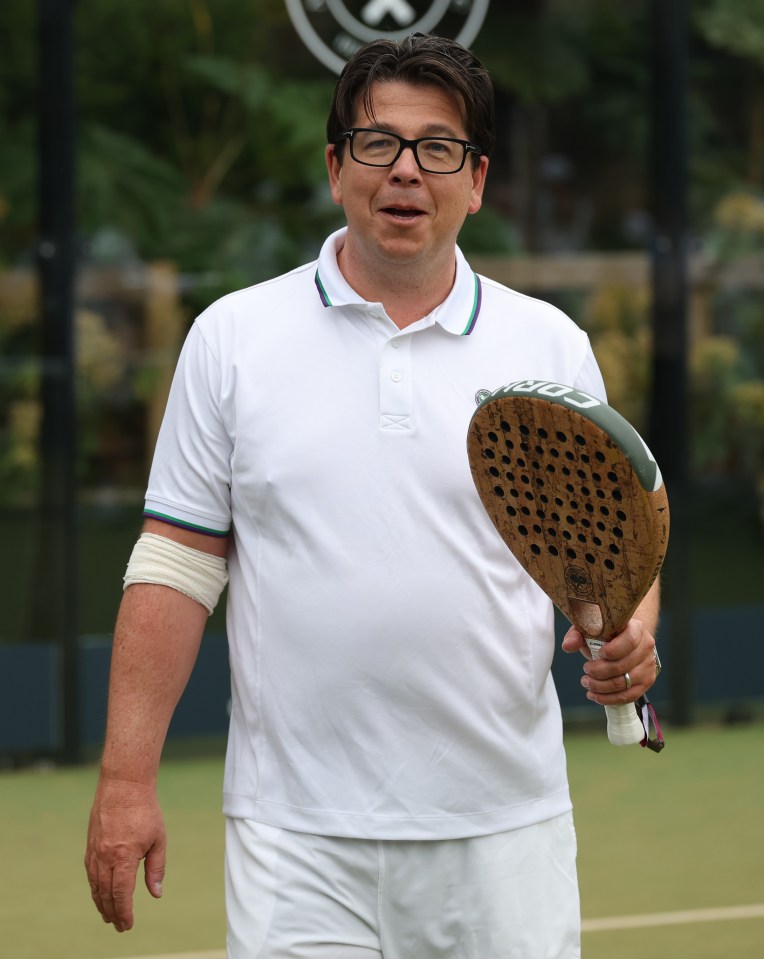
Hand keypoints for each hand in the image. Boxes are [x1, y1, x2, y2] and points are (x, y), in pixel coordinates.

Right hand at [84, 777, 165, 932]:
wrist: (124, 785)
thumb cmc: (145, 811)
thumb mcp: (158, 839)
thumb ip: (156, 868)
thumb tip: (156, 894)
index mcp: (124, 856)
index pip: (122, 894)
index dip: (124, 912)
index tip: (127, 925)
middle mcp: (105, 857)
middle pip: (106, 894)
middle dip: (112, 912)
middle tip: (119, 926)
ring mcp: (95, 851)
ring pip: (95, 885)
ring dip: (101, 903)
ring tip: (108, 915)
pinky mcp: (90, 845)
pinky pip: (90, 873)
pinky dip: (95, 887)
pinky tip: (100, 893)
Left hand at [562, 619, 658, 705]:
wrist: (625, 639)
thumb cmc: (606, 634)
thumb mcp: (590, 629)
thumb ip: (577, 635)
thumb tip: (568, 645)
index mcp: (636, 629)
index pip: (629, 640)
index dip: (612, 650)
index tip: (598, 653)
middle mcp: (646, 647)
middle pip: (622, 665)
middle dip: (598, 671)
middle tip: (586, 670)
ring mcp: (648, 666)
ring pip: (624, 683)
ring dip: (601, 686)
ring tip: (586, 682)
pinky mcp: (646, 682)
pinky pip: (628, 696)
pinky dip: (609, 698)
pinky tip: (595, 695)